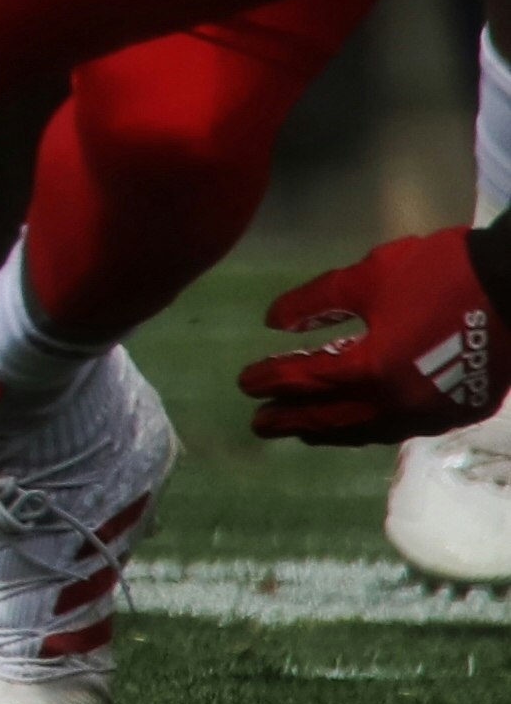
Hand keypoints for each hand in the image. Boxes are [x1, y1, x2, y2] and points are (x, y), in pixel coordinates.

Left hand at [247, 228, 509, 442]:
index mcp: (372, 368)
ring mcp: (433, 413)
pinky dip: (371, 426)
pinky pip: (402, 427)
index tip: (244, 384)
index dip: (272, 381)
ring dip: (331, 429)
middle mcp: (399, 402)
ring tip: (302, 429)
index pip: (308, 380)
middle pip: (334, 418)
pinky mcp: (458, 412)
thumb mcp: (364, 277)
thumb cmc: (437, 273)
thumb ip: (315, 302)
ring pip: (369, 429)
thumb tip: (273, 321)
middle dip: (293, 420)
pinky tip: (358, 421)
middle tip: (260, 423)